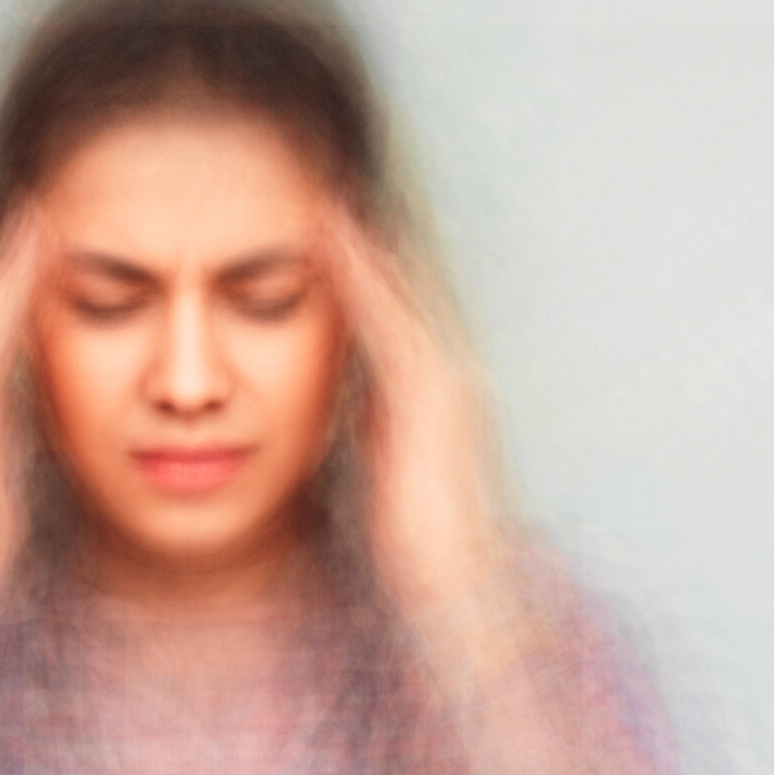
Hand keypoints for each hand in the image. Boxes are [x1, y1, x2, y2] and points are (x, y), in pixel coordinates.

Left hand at [322, 208, 504, 613]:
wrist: (452, 584)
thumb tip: (349, 415)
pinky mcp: (433, 392)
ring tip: (325, 198)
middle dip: (364, 243)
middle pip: (401, 291)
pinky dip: (363, 276)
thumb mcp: (381, 473)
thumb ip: (370, 433)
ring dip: (363, 244)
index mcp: (430, 395)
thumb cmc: (411, 543)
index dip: (361, 272)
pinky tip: (332, 240)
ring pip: (400, 293)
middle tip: (324, 190)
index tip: (321, 230)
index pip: (390, 318)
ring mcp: (445, 380)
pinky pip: (389, 318)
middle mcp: (446, 376)